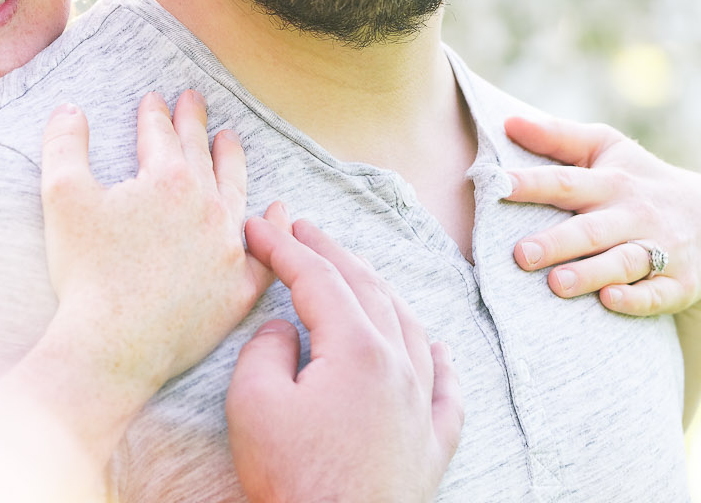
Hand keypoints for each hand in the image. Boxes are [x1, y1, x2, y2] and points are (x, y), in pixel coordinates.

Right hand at [37, 90, 268, 402]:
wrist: (112, 346)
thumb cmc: (85, 273)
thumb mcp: (62, 197)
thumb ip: (65, 145)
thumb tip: (69, 109)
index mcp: (169, 180)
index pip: (162, 134)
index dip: (155, 114)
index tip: (155, 99)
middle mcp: (208, 207)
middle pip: (202, 154)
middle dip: (194, 123)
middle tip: (194, 99)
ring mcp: (229, 249)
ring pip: (236, 192)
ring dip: (231, 161)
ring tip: (228, 140)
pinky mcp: (238, 290)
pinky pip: (266, 254)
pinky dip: (274, 230)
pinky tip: (278, 212)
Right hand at [227, 211, 461, 502]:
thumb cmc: (295, 481)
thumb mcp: (253, 404)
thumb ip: (265, 350)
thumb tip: (284, 331)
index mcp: (358, 350)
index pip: (317, 278)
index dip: (283, 247)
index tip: (257, 225)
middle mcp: (400, 368)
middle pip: (367, 290)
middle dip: (330, 253)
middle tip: (300, 229)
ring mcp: (422, 408)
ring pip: (409, 328)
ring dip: (378, 291)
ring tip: (354, 272)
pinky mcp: (432, 447)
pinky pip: (447, 390)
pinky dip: (440, 360)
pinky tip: (437, 348)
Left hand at [503, 114, 700, 316]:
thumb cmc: (638, 180)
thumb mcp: (605, 149)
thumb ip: (557, 137)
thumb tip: (509, 123)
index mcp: (611, 182)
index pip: (568, 180)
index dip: (533, 183)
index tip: (499, 185)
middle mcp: (635, 215)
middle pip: (592, 229)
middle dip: (557, 242)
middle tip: (520, 254)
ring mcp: (660, 250)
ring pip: (623, 263)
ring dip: (591, 273)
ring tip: (556, 284)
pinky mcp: (679, 284)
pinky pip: (657, 295)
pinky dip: (636, 299)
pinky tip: (610, 301)